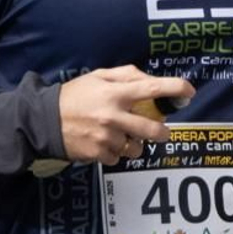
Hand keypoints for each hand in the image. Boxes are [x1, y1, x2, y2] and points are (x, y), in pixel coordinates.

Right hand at [58, 66, 193, 164]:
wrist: (43, 120)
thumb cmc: (74, 95)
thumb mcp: (98, 77)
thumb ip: (126, 76)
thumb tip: (151, 81)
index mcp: (115, 93)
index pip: (152, 88)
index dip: (175, 88)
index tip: (189, 91)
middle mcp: (113, 116)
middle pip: (153, 129)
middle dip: (162, 132)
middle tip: (160, 130)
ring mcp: (106, 137)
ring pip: (137, 148)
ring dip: (135, 144)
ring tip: (122, 136)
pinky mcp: (98, 154)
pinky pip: (119, 158)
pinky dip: (116, 152)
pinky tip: (104, 143)